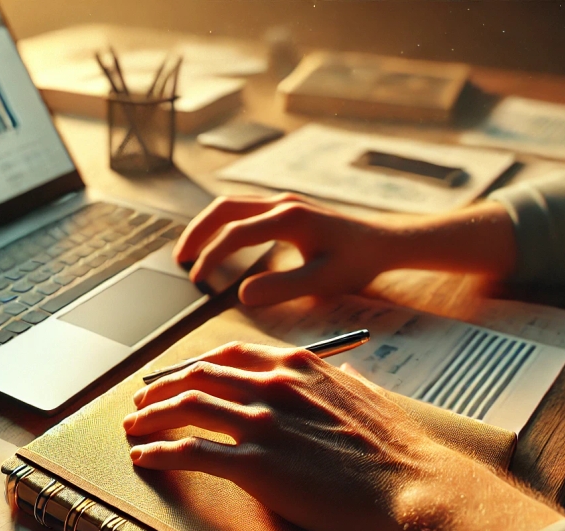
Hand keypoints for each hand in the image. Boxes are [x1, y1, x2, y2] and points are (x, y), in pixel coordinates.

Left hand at [122, 341, 453, 530]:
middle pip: (195, 377)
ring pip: (184, 407)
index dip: (190, 367)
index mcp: (296, 366)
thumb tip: (340, 375)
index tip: (174, 379)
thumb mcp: (367, 397)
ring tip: (132, 429)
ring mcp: (261, 424)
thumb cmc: (396, 450)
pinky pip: (190, 452)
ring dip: (149, 418)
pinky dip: (159, 452)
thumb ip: (341, 382)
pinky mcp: (255, 466)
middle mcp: (272, 386)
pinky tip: (145, 458)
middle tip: (141, 404)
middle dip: (159, 389)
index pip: (225, 356)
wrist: (414, 487)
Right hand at [174, 194, 406, 305]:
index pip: (235, 233)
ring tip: (190, 251)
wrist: (385, 241)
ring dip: (207, 225)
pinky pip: (243, 209)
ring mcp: (283, 202)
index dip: (212, 257)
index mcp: (288, 218)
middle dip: (197, 232)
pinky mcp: (286, 207)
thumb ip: (282, 288)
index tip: (198, 280)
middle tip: (179, 259)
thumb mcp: (323, 282)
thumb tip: (242, 295)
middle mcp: (281, 203)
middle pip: (224, 208)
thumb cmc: (358, 262)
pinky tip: (218, 242)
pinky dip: (223, 223)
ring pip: (232, 204)